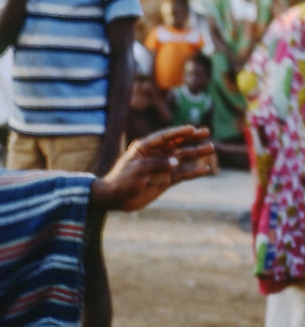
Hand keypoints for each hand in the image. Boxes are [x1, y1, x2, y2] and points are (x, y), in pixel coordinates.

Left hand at [90, 125, 214, 211]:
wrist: (116, 198)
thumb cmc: (122, 180)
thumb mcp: (137, 170)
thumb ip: (157, 164)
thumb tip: (176, 161)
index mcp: (144, 147)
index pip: (164, 136)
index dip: (178, 132)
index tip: (192, 128)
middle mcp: (155, 154)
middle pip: (176, 143)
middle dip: (191, 138)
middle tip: (206, 131)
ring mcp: (161, 167)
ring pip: (182, 157)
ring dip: (196, 153)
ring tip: (211, 148)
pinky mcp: (165, 180)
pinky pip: (182, 174)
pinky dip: (194, 172)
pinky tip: (206, 170)